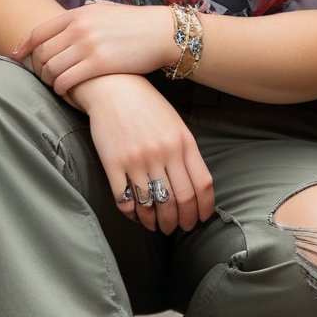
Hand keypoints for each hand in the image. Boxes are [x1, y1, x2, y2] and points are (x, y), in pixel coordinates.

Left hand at [13, 1, 173, 95]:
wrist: (163, 33)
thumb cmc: (137, 24)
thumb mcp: (109, 10)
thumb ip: (90, 11)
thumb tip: (81, 9)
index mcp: (78, 14)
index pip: (39, 31)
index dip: (23, 46)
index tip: (15, 56)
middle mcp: (79, 28)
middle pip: (42, 53)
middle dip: (38, 69)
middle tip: (44, 79)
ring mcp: (88, 45)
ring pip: (52, 69)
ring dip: (50, 82)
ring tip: (57, 88)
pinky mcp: (99, 64)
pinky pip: (67, 81)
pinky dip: (62, 90)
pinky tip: (68, 94)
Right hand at [77, 75, 214, 234]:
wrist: (113, 88)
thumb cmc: (147, 106)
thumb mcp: (175, 124)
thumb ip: (186, 152)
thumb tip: (195, 188)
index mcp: (183, 142)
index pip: (201, 185)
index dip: (204, 208)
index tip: (200, 218)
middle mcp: (163, 152)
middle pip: (179, 200)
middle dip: (181, 221)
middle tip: (178, 228)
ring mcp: (137, 159)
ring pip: (153, 204)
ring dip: (157, 222)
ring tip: (158, 226)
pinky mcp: (113, 163)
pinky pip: (125, 199)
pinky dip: (133, 214)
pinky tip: (137, 216)